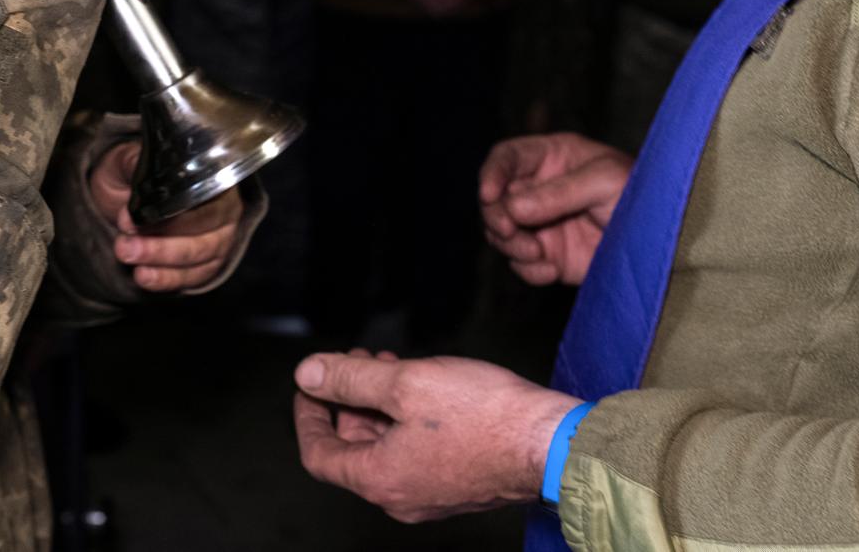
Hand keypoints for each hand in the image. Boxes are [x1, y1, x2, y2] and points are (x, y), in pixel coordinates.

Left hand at [86, 139, 245, 290]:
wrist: (124, 198)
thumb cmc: (132, 175)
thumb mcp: (127, 160)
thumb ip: (134, 166)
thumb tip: (139, 188)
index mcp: (211, 175)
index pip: (203, 196)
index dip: (169, 211)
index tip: (131, 216)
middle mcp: (225, 208)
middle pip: (204, 231)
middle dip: (162, 243)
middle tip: (125, 245)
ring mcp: (220, 238)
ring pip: (198, 256)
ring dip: (160, 260)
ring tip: (127, 256)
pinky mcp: (208, 265)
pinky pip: (193, 277)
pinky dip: (167, 279)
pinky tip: (143, 276)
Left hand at [293, 352, 578, 522]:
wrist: (551, 443)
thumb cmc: (486, 415)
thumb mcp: (405, 382)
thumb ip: (350, 379)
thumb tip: (308, 373)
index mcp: (379, 479)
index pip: (319, 455)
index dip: (307, 415)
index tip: (310, 384)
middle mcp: (401, 497)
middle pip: (353, 451)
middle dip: (348, 402)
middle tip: (358, 362)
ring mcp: (430, 495)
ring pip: (386, 450)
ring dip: (378, 408)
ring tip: (390, 367)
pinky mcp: (457, 485)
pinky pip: (415, 455)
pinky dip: (405, 422)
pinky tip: (421, 390)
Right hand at [479, 133, 631, 285]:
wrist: (664, 243)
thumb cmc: (642, 194)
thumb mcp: (605, 181)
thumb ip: (560, 192)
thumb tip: (513, 207)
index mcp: (552, 158)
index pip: (507, 158)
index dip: (491, 173)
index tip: (488, 195)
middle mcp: (540, 190)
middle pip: (496, 200)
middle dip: (497, 217)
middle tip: (510, 230)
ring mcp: (542, 225)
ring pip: (501, 234)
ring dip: (511, 246)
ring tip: (538, 253)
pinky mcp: (550, 257)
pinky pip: (522, 265)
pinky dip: (529, 270)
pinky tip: (552, 270)